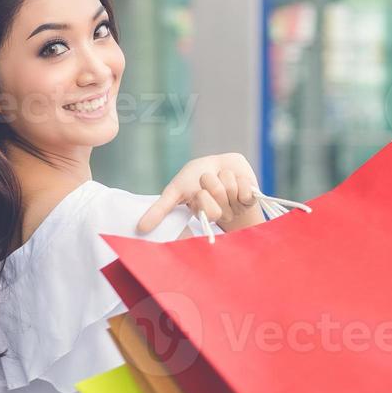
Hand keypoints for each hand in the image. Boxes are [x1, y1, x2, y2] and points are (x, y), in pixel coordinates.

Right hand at [137, 153, 263, 233]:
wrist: (221, 163)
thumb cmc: (196, 176)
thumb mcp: (176, 190)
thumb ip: (160, 209)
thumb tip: (140, 229)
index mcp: (203, 215)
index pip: (205, 213)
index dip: (202, 199)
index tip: (197, 192)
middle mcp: (220, 213)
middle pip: (218, 203)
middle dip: (212, 184)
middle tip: (210, 180)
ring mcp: (236, 206)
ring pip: (231, 190)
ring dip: (225, 177)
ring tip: (223, 177)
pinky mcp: (252, 198)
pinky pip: (248, 191)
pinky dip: (242, 181)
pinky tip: (239, 180)